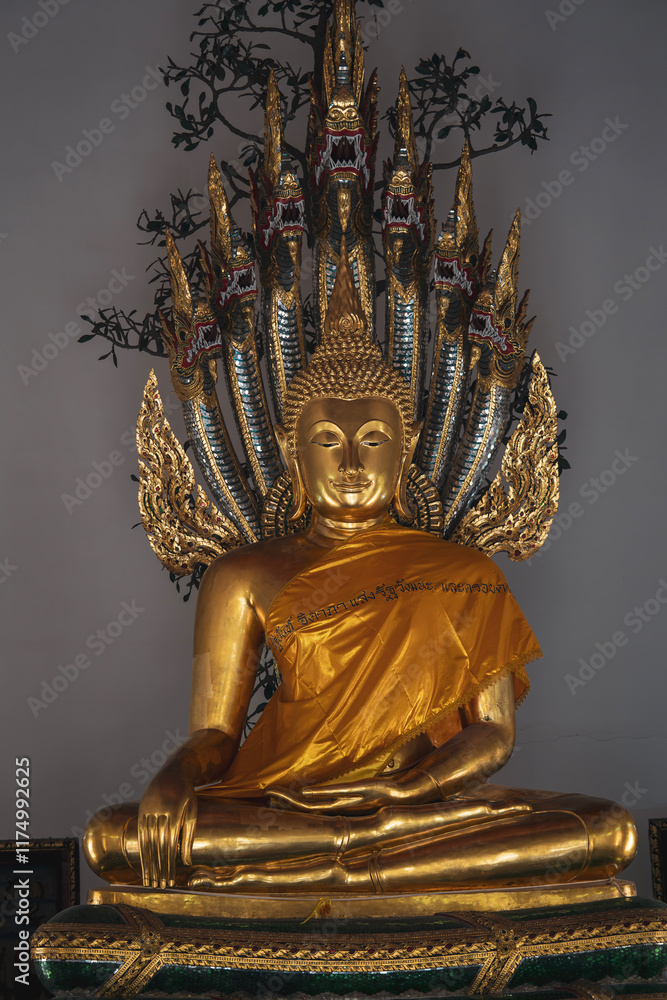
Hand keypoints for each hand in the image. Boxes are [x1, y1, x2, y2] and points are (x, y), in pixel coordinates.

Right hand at [138, 765, 197, 887]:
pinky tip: (143, 864)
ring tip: (150, 881)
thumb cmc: (187, 794)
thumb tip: (187, 862)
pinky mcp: (141, 812)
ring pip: (146, 843)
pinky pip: (140, 835)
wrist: (172, 772)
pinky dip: (141, 851)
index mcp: (172, 814)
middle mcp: (157, 814)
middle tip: (160, 887)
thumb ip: (189, 836)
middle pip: (156, 847)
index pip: (169, 846)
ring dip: (148, 864)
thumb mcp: (192, 811)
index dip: (168, 865)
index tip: (170, 881)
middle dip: (158, 868)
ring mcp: (146, 813)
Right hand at [267, 777, 418, 813]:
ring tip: (276, 796)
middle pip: (309, 809)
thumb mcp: (367, 790)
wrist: (413, 793)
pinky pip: (338, 793)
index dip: (291, 805)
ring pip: (319, 804)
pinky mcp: (364, 791)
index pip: (311, 809)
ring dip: (297, 800)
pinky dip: (321, 793)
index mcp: (343, 808)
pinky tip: (304, 792)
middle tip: (265, 797)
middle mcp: (344, 808)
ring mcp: (353, 801)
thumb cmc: (391, 792)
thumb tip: (337, 780)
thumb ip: (351, 789)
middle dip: (286, 803)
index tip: (271, 799)